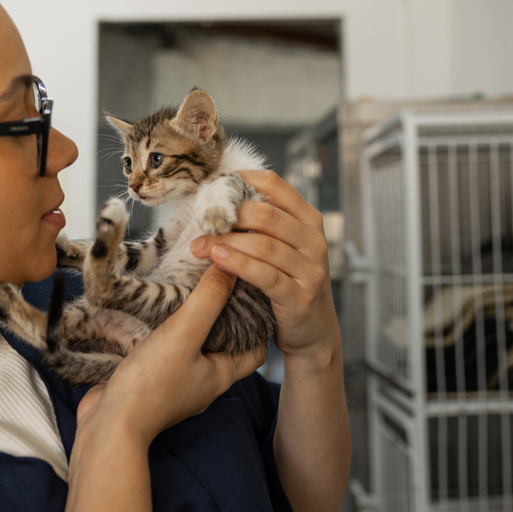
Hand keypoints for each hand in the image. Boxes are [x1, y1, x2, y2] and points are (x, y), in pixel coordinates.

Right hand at [76, 265, 265, 446]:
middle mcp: (201, 383)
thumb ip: (208, 300)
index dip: (258, 326)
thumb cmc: (151, 385)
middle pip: (222, 347)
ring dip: (189, 326)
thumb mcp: (184, 333)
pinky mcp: (149, 385)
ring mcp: (174, 386)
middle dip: (221, 319)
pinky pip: (163, 357)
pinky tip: (151, 319)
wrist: (109, 424)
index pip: (255, 352)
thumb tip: (230, 266)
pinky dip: (162, 337)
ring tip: (184, 295)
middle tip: (215, 288)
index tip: (250, 297)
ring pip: (191, 351)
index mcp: (220, 376)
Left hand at [190, 170, 336, 368]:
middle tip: (199, 222)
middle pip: (266, 215)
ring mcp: (310, 269)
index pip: (274, 185)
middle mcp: (314, 240)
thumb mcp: (284, 247)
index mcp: (308, 220)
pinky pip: (266, 275)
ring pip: (263, 245)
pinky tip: (217, 260)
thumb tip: (217, 201)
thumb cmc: (289, 282)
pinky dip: (238, 265)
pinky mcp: (300, 297)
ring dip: (225, 242)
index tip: (212, 186)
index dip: (240, 181)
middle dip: (228, 216)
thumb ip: (263, 225)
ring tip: (198, 246)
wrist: (313, 330)